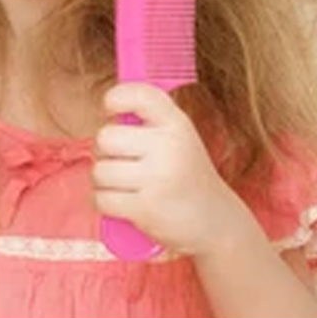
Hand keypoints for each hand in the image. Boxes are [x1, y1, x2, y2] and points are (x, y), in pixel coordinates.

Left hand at [92, 83, 246, 256]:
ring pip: (100, 171)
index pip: (140, 95)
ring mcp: (158, 178)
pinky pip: (102, 199)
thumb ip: (149, 120)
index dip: (116, 97)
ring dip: (105, 181)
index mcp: (177, 124)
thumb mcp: (179, 138)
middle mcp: (169, 147)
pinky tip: (125, 203)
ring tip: (127, 186)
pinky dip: (106, 204)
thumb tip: (107, 103)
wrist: (217, 222)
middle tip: (123, 162)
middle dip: (105, 153)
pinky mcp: (147, 208)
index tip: (109, 108)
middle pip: (105, 137)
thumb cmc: (185, 175)